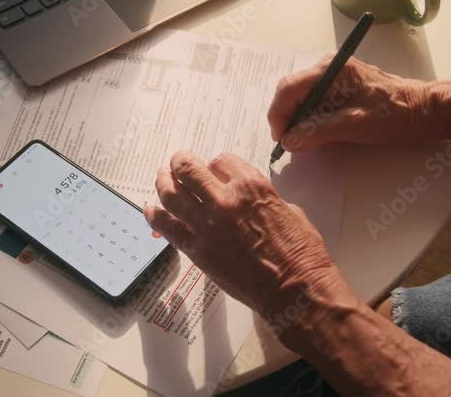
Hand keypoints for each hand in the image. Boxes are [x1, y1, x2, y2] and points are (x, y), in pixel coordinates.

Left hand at [145, 151, 338, 318]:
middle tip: (176, 162)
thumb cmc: (300, 252)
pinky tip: (149, 210)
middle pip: (189, 170)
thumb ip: (262, 198)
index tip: (213, 170)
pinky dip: (155, 216)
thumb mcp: (288, 209)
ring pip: (171, 195)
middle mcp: (225, 200)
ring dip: (163, 182)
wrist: (294, 290)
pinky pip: (168, 228)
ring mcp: (207, 226)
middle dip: (180, 162)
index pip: (220, 161)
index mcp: (251, 186)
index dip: (215, 165)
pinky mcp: (197, 251)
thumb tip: (248, 199)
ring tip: (161, 177)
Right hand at [267, 56, 450, 151]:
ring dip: (304, 123)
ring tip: (317, 142)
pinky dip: (316, 121)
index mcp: (331, 69)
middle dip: (290, 120)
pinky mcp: (342, 88)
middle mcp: (328, 67)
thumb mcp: (355, 126)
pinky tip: (329, 135)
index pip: (288, 88)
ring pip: (303, 100)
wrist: (428, 110)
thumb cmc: (397, 115)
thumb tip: (289, 141)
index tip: (281, 140)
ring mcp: (335, 76)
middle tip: (297, 145)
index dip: (279, 115)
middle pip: (292, 93)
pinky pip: (317, 104)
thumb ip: (318, 132)